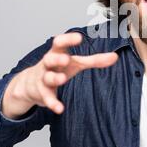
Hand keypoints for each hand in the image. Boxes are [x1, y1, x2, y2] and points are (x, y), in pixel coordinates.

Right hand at [2, 32, 117, 118]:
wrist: (31, 84)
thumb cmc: (58, 68)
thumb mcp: (76, 63)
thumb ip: (94, 60)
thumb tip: (115, 57)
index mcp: (57, 53)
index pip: (59, 43)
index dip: (68, 40)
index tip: (79, 38)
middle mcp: (48, 64)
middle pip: (49, 58)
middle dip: (57, 59)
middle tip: (65, 59)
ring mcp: (43, 78)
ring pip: (46, 77)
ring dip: (54, 78)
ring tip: (62, 79)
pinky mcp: (42, 93)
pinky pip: (47, 97)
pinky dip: (52, 103)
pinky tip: (59, 108)